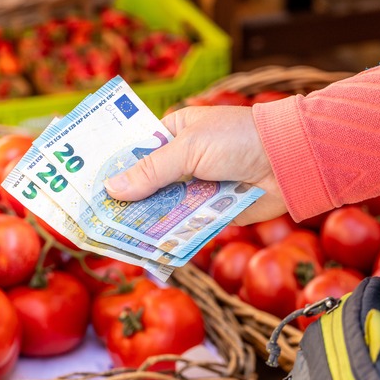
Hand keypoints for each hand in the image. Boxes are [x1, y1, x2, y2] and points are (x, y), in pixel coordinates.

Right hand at [103, 106, 285, 225]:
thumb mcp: (188, 149)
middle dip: (125, 200)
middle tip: (96, 217)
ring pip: (162, 207)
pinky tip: (146, 247)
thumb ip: (150, 171)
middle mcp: (182, 161)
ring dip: (145, 220)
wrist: (291, 162)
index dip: (113, 167)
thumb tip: (112, 189)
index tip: (87, 185)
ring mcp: (196, 187)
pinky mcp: (211, 211)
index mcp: (174, 133)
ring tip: (114, 237)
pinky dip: (169, 234)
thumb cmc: (239, 140)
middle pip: (145, 183)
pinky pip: (184, 224)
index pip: (135, 150)